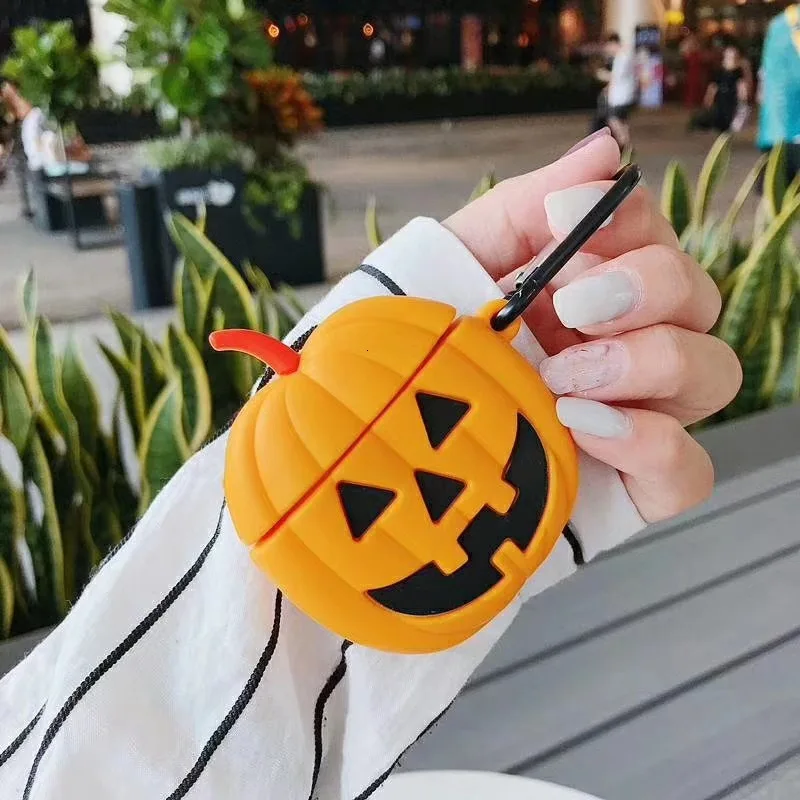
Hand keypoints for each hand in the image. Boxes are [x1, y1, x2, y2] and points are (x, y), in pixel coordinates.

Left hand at [443, 130, 741, 522]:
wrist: (386, 436)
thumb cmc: (426, 344)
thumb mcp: (462, 263)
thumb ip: (529, 204)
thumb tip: (608, 147)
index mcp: (591, 288)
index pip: (653, 237)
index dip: (628, 221)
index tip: (561, 221)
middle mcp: (625, 346)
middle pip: (699, 299)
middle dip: (645, 287)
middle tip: (571, 304)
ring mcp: (636, 417)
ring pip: (714, 374)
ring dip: (645, 361)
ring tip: (561, 376)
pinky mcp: (630, 487)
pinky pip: (689, 469)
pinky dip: (649, 442)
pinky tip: (581, 426)